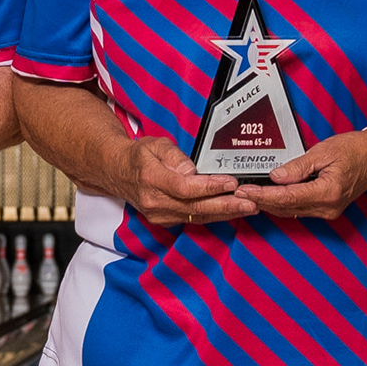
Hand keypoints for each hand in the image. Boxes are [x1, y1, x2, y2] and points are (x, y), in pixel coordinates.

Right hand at [117, 136, 254, 226]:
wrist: (117, 173)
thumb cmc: (138, 156)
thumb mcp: (155, 144)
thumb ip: (174, 156)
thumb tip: (191, 171)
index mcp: (151, 179)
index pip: (185, 187)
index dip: (210, 187)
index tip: (230, 182)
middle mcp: (155, 201)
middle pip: (195, 207)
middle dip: (226, 205)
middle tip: (250, 202)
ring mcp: (159, 215)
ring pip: (197, 216)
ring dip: (225, 213)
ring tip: (248, 207)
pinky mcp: (165, 221)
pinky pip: (194, 219)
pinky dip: (214, 215)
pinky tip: (231, 211)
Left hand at [236, 129, 366, 219]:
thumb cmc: (357, 149)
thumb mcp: (324, 152)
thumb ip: (298, 167)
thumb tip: (275, 177)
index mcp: (328, 192)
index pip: (287, 197)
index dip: (263, 195)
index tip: (245, 192)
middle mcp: (328, 207)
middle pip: (286, 207)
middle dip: (261, 201)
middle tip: (239, 193)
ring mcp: (329, 210)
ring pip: (291, 211)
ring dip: (270, 204)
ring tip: (249, 195)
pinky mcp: (328, 208)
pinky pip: (300, 208)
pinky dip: (283, 203)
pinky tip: (270, 197)